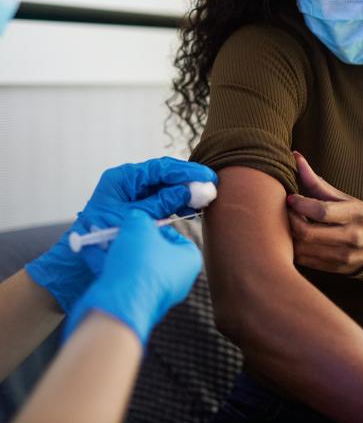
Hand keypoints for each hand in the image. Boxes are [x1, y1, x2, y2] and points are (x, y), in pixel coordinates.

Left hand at [26, 157, 216, 312]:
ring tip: (205, 198)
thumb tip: (190, 191)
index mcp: (123, 178)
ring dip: (185, 192)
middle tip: (211, 185)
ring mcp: (134, 196)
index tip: (207, 176)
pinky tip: (191, 209)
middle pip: (166, 176)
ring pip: (166, 188)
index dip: (186, 171)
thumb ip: (163, 203)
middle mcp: (129, 183)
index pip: (161, 168)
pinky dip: (178, 204)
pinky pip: (163, 201)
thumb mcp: (135, 217)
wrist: (79, 266)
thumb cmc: (100, 239)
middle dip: (189, 180)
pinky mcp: (140, 210)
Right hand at [64, 209, 202, 344]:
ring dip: (118, 252)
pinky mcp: (136, 304)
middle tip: (118, 231)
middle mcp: (178, 279)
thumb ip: (140, 217)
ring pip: (136, 265)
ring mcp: (158, 294)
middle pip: (153, 250)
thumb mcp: (140, 226)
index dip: (153, 227)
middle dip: (132, 240)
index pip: (174, 235)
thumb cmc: (139, 264)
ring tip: (101, 240)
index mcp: (189, 259)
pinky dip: (110, 268)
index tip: (138, 224)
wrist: (119, 306)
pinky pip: (124, 280)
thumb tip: (136, 219)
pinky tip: (94, 256)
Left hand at [288, 152, 362, 274]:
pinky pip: (306, 261)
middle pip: (308, 233)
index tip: (290, 198)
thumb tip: (295, 156)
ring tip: (287, 224)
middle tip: (284, 212)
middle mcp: (351, 237)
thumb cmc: (358, 215)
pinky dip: (294, 249)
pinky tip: (293, 238)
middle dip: (290, 221)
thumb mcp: (343, 198)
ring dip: (289, 236)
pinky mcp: (336, 269)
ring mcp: (343, 256)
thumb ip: (317, 182)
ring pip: (303, 249)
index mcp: (355, 214)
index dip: (300, 204)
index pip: (321, 211)